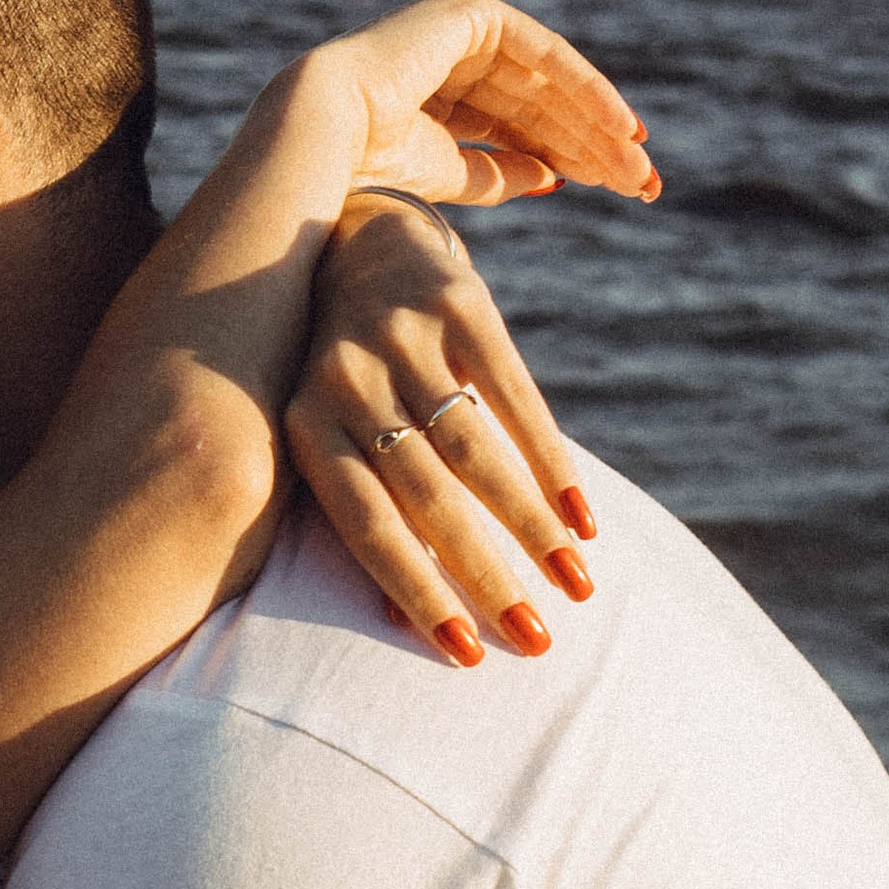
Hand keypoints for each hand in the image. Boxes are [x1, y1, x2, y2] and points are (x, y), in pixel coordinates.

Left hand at [289, 193, 598, 663]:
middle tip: (536, 639)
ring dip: (532, 526)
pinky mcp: (459, 300)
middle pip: (425, 497)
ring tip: (575, 584)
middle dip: (486, 574)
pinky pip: (516, 396)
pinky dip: (553, 462)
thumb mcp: (333, 430)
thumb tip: (391, 621)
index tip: (466, 654)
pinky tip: (582, 517)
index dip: (414, 591)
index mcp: (306, 424)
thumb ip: (362, 510)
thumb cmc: (348, 370)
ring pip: (476, 452)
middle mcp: (345, 379)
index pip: (364, 526)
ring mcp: (401, 335)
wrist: (358, 234)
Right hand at [307, 0, 656, 211]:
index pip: (521, 122)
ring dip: (598, 125)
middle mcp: (454, 54)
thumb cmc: (370, 164)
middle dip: (593, 144)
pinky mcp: (473, 13)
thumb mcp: (450, 173)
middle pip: (542, 103)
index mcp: (440, 91)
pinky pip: (546, 55)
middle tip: (643, 183)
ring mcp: (463, 29)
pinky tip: (621, 128)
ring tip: (637, 166)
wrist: (330, 133)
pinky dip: (587, 90)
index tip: (620, 185)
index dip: (572, 153)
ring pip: (550, 82)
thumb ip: (499, 174)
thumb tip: (554, 176)